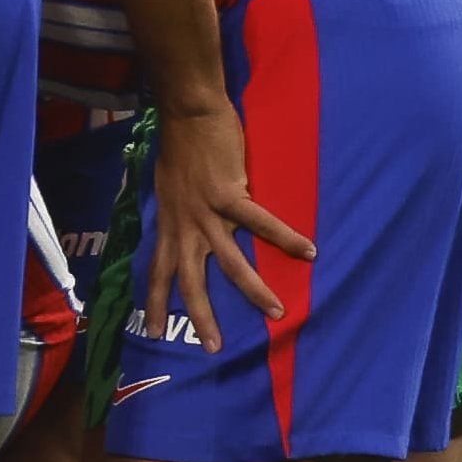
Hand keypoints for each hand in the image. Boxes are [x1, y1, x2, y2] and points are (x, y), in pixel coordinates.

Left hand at [143, 98, 305, 350]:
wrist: (187, 112)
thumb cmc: (181, 146)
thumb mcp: (167, 188)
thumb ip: (178, 213)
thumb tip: (187, 228)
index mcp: (170, 224)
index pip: (158, 272)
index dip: (156, 302)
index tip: (153, 332)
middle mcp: (185, 225)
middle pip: (190, 281)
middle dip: (201, 317)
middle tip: (212, 349)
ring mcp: (206, 212)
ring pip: (230, 263)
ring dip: (254, 291)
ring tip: (276, 313)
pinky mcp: (228, 194)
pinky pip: (260, 222)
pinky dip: (285, 237)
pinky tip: (308, 251)